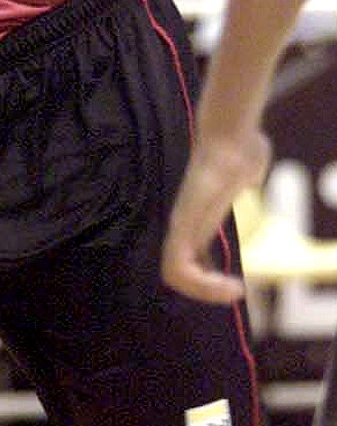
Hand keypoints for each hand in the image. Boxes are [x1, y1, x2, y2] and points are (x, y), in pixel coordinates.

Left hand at [160, 125, 271, 303]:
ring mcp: (180, 222)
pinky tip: (231, 284)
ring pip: (173, 274)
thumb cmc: (242, 147)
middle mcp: (183, 223)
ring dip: (205, 292)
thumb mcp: (246, 175)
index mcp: (196, 219)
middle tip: (235, 291)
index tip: (236, 284)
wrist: (233, 133)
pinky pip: (178, 265)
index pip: (188, 261)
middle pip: (175, 273)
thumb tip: (251, 177)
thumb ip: (245, 182)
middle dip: (206, 292)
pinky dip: (202, 285)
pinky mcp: (183, 220)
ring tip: (234, 290)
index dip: (208, 280)